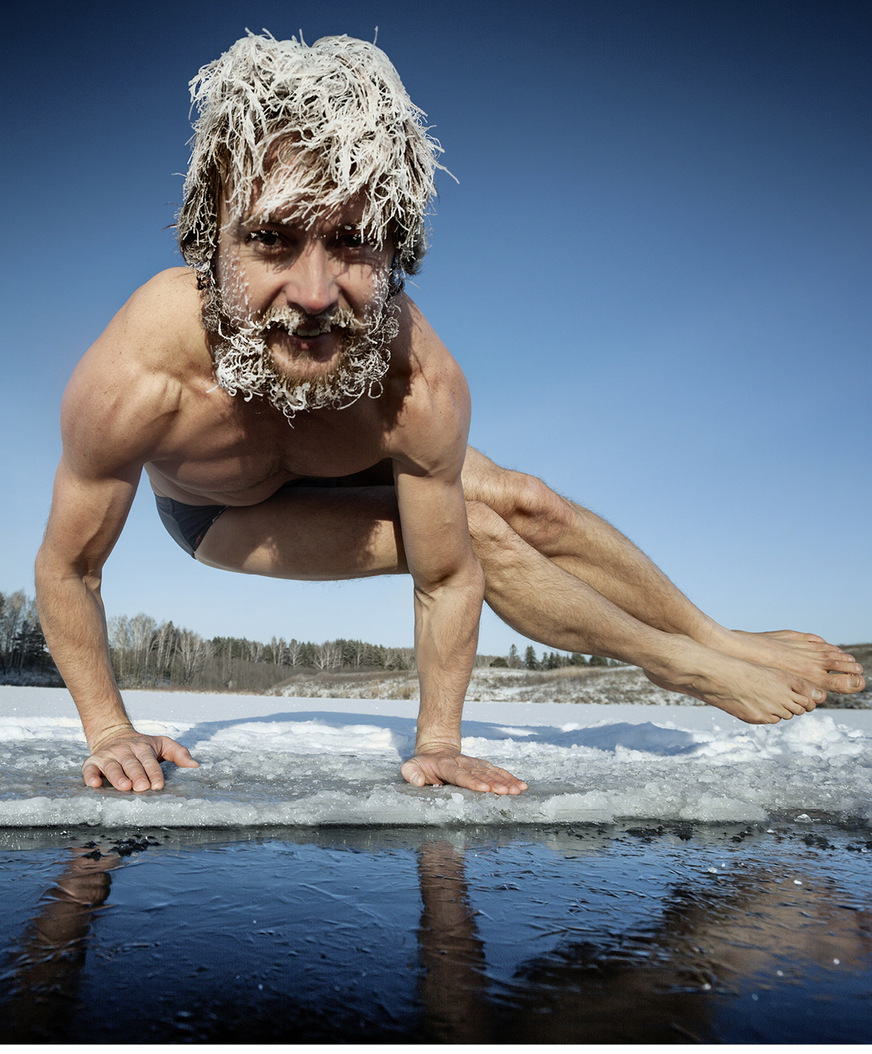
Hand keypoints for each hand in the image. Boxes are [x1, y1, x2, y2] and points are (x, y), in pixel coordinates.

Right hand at [83, 729, 198, 791]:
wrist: (113, 734)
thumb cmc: (142, 746)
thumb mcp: (162, 744)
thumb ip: (179, 753)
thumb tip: (195, 765)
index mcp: (143, 747)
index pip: (150, 761)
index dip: (154, 773)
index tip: (159, 785)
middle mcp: (125, 751)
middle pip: (132, 764)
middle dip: (137, 776)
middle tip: (142, 787)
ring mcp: (108, 756)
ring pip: (112, 767)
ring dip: (117, 777)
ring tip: (124, 787)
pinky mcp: (93, 762)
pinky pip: (90, 769)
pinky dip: (91, 776)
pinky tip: (94, 784)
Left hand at [402, 744, 526, 794]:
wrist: (436, 748)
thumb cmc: (422, 763)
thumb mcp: (410, 767)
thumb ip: (412, 773)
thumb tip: (419, 780)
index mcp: (446, 765)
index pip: (460, 774)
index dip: (472, 781)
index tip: (484, 789)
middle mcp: (463, 763)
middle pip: (480, 774)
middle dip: (494, 783)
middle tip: (507, 792)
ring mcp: (473, 763)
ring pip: (491, 772)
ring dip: (505, 781)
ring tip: (518, 790)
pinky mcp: (481, 765)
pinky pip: (496, 771)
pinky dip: (509, 777)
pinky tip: (520, 785)